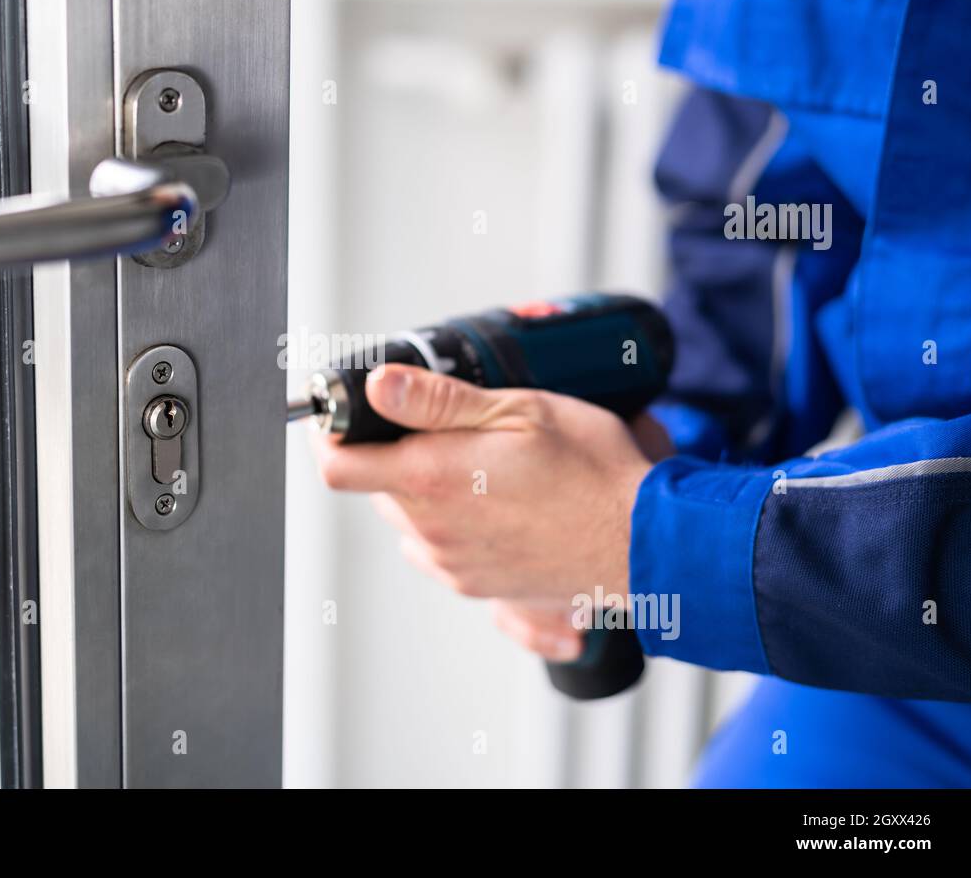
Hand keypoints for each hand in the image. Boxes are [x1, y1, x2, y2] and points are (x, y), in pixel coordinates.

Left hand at [313, 363, 669, 658]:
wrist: (641, 543)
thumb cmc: (591, 474)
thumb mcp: (518, 410)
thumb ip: (437, 400)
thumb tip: (377, 386)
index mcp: (431, 479)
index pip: (337, 466)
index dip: (328, 435)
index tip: (339, 416)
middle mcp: (431, 528)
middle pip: (374, 486)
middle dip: (391, 451)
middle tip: (438, 425)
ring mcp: (451, 561)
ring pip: (406, 516)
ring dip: (422, 486)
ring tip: (476, 462)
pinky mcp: (474, 584)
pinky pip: (436, 546)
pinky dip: (448, 520)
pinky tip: (491, 500)